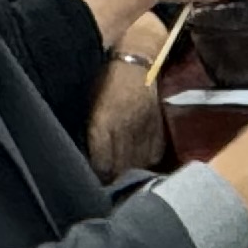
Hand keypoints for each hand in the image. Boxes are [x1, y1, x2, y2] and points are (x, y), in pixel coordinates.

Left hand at [87, 58, 169, 177]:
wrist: (134, 64)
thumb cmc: (104, 82)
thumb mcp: (89, 105)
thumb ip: (90, 132)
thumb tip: (88, 157)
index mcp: (103, 121)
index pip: (102, 162)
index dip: (98, 175)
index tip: (94, 181)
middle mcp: (125, 128)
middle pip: (120, 167)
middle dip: (113, 177)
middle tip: (108, 183)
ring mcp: (144, 128)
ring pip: (138, 163)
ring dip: (130, 172)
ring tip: (123, 176)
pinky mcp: (158, 127)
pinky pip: (154, 154)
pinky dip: (146, 161)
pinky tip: (140, 162)